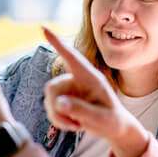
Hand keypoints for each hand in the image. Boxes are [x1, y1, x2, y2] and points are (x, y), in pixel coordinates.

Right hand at [43, 27, 148, 156]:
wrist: (114, 128)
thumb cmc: (112, 120)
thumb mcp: (101, 119)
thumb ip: (81, 110)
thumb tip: (59, 103)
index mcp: (90, 77)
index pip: (71, 57)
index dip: (57, 42)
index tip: (43, 28)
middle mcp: (77, 80)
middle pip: (52, 87)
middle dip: (57, 108)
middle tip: (73, 123)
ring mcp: (70, 89)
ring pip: (49, 99)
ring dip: (59, 116)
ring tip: (77, 125)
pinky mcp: (65, 99)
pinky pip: (50, 108)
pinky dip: (58, 119)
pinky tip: (73, 124)